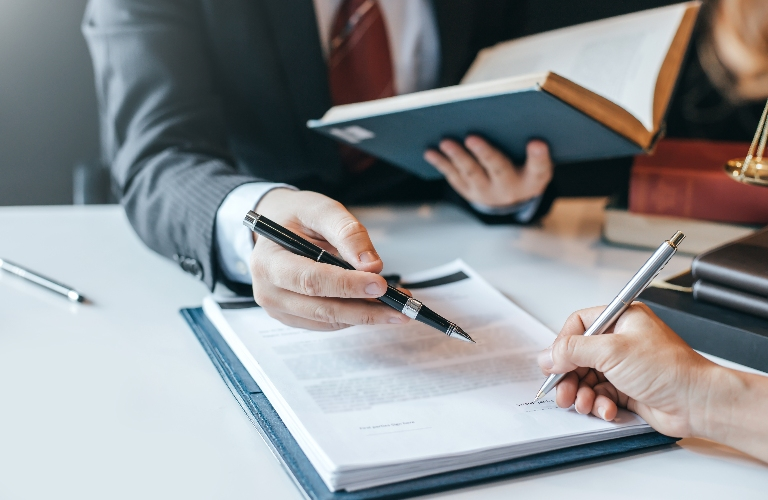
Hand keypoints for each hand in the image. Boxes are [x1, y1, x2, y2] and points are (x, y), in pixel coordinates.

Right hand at [249, 189, 409, 329]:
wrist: (277, 227)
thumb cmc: (297, 216)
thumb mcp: (321, 209)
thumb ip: (347, 232)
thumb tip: (371, 265)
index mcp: (268, 260)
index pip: (310, 280)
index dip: (346, 286)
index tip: (379, 284)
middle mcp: (268, 289)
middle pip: (321, 308)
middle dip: (364, 310)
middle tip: (400, 308)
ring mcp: (278, 308)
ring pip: (328, 320)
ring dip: (365, 315)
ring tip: (396, 306)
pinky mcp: (292, 317)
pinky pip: (328, 323)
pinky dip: (354, 316)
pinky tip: (376, 305)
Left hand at [423, 136, 552, 207]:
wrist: (511, 197)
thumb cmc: (525, 165)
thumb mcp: (535, 158)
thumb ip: (530, 143)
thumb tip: (509, 110)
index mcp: (533, 178)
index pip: (540, 168)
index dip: (539, 156)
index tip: (537, 142)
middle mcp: (510, 188)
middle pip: (498, 169)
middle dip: (485, 153)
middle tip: (472, 137)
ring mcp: (487, 192)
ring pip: (471, 173)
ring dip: (457, 156)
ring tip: (445, 141)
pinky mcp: (468, 191)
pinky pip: (453, 176)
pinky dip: (441, 163)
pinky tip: (430, 151)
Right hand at [537, 303, 718, 437]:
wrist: (697, 403)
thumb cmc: (668, 369)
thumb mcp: (612, 351)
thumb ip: (573, 350)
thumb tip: (548, 356)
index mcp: (621, 319)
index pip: (578, 325)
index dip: (563, 345)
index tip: (554, 363)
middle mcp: (621, 340)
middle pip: (578, 355)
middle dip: (568, 376)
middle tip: (562, 391)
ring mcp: (623, 366)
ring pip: (586, 378)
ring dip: (581, 393)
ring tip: (583, 403)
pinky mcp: (627, 389)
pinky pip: (599, 395)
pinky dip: (598, 404)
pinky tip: (606, 409)